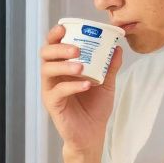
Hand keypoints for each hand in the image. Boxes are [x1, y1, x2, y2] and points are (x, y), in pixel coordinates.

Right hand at [40, 24, 122, 154]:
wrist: (92, 134)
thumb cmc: (95, 108)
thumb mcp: (106, 84)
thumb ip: (110, 66)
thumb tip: (118, 47)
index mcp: (63, 67)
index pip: (53, 46)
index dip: (55, 35)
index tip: (64, 27)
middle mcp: (53, 76)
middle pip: (45, 54)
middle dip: (58, 48)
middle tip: (76, 49)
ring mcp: (50, 90)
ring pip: (47, 71)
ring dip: (64, 65)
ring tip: (81, 66)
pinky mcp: (53, 105)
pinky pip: (58, 91)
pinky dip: (72, 86)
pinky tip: (87, 84)